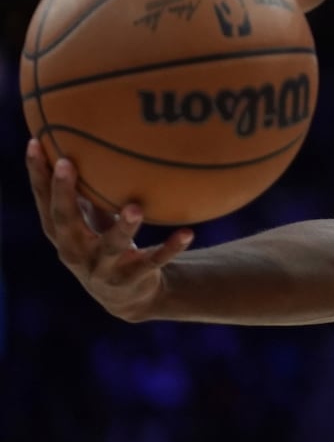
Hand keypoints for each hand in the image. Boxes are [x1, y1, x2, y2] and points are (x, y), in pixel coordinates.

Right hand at [26, 140, 191, 321]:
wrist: (126, 298)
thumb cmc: (104, 246)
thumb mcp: (90, 222)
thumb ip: (86, 193)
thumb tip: (86, 144)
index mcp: (63, 235)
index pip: (44, 202)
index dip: (37, 175)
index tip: (36, 143)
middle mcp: (75, 252)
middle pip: (64, 221)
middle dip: (64, 193)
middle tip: (66, 163)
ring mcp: (103, 268)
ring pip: (111, 245)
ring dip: (123, 227)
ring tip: (135, 208)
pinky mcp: (132, 279)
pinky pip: (154, 261)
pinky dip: (170, 248)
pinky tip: (188, 233)